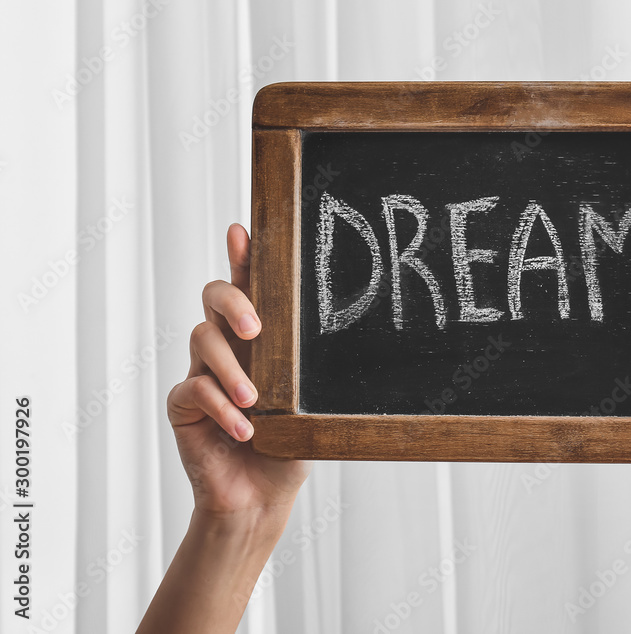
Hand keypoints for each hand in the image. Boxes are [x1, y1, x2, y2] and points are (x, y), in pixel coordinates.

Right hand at [167, 223, 310, 517]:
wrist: (261, 498)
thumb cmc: (289, 447)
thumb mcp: (309, 405)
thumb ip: (310, 373)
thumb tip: (346, 342)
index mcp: (260, 340)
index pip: (250, 288)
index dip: (243, 257)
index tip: (243, 232)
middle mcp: (228, 348)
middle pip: (215, 296)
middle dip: (233, 301)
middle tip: (256, 329)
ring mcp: (202, 373)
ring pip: (202, 339)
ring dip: (230, 368)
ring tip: (255, 401)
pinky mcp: (184, 406)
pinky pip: (193, 390)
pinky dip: (221, 408)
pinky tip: (244, 429)